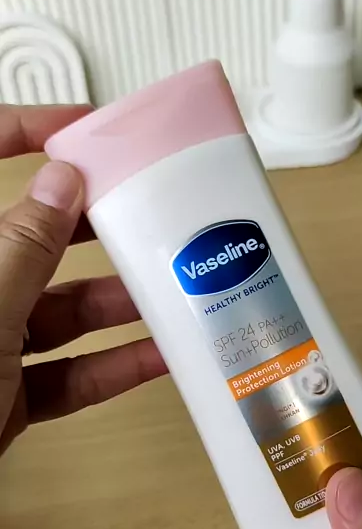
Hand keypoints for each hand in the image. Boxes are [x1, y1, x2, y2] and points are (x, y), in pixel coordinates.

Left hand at [0, 105, 166, 452]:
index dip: (24, 131)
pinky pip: (66, 374)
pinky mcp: (8, 398)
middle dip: (95, 226)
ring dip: (117, 303)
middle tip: (153, 209)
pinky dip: (112, 368)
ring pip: (59, 312)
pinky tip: (161, 358)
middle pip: (34, 241)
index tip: (88, 130)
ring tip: (178, 288)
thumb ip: (22, 249)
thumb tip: (63, 179)